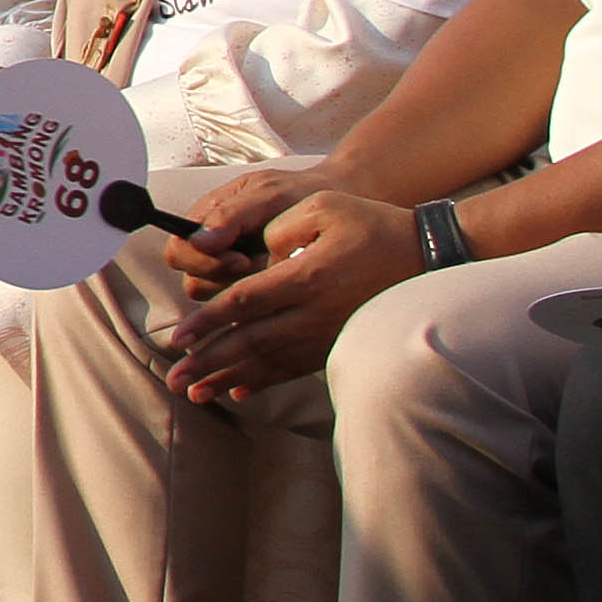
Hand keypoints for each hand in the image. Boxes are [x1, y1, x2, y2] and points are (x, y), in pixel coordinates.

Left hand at [165, 190, 424, 403]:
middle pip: (251, 342)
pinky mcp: (337, 343)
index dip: (209, 322)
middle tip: (174, 379)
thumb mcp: (325, 207)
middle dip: (209, 362)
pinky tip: (239, 393)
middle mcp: (315, 313)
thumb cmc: (372, 225)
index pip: (245, 304)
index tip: (178, 337)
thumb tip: (247, 255)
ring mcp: (327, 333)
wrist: (427, 256)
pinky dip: (264, 382)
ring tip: (195, 394)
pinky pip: (295, 368)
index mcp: (306, 278)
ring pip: (270, 362)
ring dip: (229, 379)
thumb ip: (279, 226)